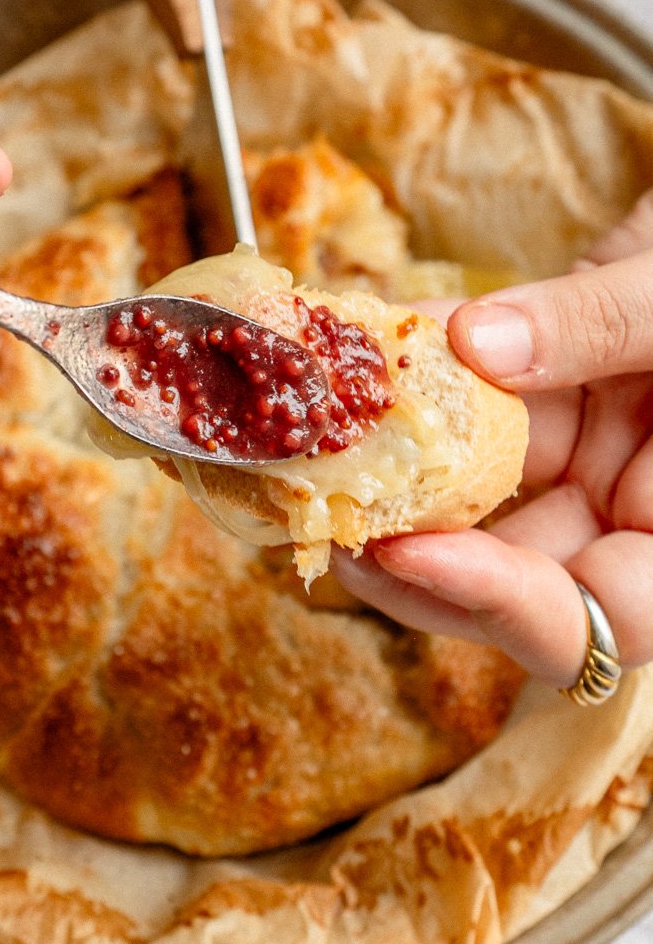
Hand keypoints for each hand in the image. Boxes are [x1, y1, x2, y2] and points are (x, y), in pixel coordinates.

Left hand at [330, 190, 652, 688]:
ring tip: (323, 432)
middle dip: (411, 556)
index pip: (606, 619)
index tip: (412, 552)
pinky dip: (419, 388)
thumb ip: (602, 324)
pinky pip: (476, 413)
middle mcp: (641, 514)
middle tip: (327, 512)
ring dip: (395, 472)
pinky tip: (362, 353)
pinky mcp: (556, 404)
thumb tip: (475, 345)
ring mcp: (597, 460)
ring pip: (478, 500)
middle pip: (517, 581)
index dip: (507, 606)